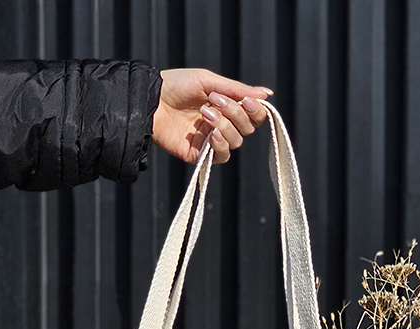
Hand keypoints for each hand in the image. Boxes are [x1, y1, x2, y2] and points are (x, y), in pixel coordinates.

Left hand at [152, 68, 270, 164]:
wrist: (151, 100)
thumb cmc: (177, 85)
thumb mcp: (209, 81)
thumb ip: (238, 90)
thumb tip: (268, 94)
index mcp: (227, 106)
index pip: (253, 115)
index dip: (256, 110)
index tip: (247, 101)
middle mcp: (222, 124)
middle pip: (247, 128)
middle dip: (235, 113)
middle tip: (215, 100)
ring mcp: (211, 140)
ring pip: (236, 141)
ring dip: (224, 125)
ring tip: (204, 113)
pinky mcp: (200, 154)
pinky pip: (222, 156)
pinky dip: (221, 145)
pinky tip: (211, 134)